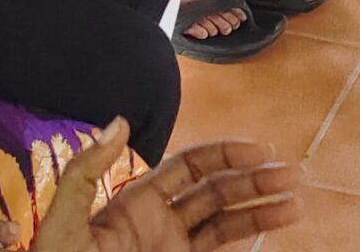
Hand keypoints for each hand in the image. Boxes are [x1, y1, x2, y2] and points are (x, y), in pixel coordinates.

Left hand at [32, 119, 303, 251]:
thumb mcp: (62, 223)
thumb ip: (84, 172)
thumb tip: (118, 120)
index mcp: (137, 203)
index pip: (192, 167)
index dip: (226, 153)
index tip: (259, 150)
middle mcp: (162, 225)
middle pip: (219, 194)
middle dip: (256, 181)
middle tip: (293, 175)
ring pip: (228, 227)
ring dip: (262, 213)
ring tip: (297, 205)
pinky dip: (248, 246)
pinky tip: (272, 238)